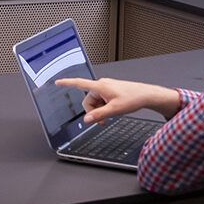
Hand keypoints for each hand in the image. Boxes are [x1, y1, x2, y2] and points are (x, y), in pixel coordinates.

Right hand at [54, 77, 182, 122]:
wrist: (145, 95)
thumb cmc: (132, 99)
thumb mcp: (114, 110)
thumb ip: (99, 115)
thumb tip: (86, 120)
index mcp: (100, 86)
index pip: (80, 83)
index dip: (67, 83)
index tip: (58, 82)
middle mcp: (101, 85)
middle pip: (88, 100)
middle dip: (93, 111)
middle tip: (104, 120)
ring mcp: (106, 87)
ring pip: (95, 102)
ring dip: (100, 110)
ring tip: (111, 114)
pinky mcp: (110, 90)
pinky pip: (101, 100)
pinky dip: (104, 107)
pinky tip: (114, 109)